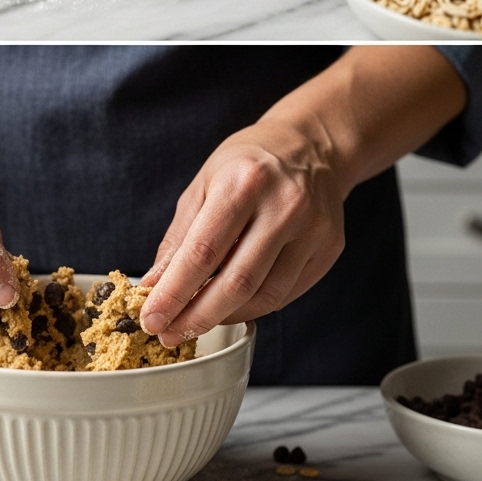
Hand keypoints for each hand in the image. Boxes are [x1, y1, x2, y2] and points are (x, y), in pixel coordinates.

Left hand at [139, 121, 345, 345]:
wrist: (310, 146)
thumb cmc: (247, 164)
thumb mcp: (204, 186)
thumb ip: (179, 239)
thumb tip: (154, 286)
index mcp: (244, 183)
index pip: (203, 253)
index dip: (174, 293)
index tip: (151, 319)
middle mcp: (284, 206)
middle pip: (237, 282)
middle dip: (197, 317)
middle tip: (170, 334)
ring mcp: (313, 229)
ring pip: (265, 296)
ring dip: (224, 316)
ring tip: (196, 321)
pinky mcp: (330, 248)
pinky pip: (286, 293)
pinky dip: (253, 306)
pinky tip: (231, 305)